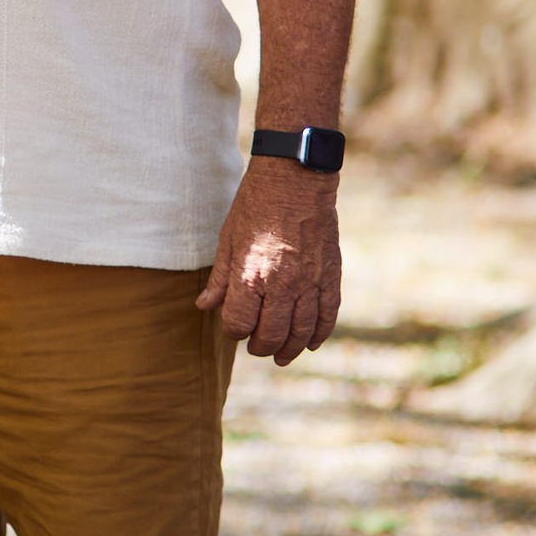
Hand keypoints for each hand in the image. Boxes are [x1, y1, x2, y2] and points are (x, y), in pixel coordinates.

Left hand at [197, 157, 341, 364]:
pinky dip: (319, 333)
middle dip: (260, 346)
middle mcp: (282, 285)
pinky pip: (328, 315)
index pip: (239, 324)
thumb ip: (220, 278)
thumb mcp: (228, 239)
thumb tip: (205, 306)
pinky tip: (310, 343)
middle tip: (255, 348)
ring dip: (290, 349)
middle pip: (271, 335)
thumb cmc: (255, 206)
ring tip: (281, 356)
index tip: (232, 328)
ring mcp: (310, 282)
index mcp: (250, 275)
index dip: (233, 332)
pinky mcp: (331, 276)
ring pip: (301, 331)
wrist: (296, 179)